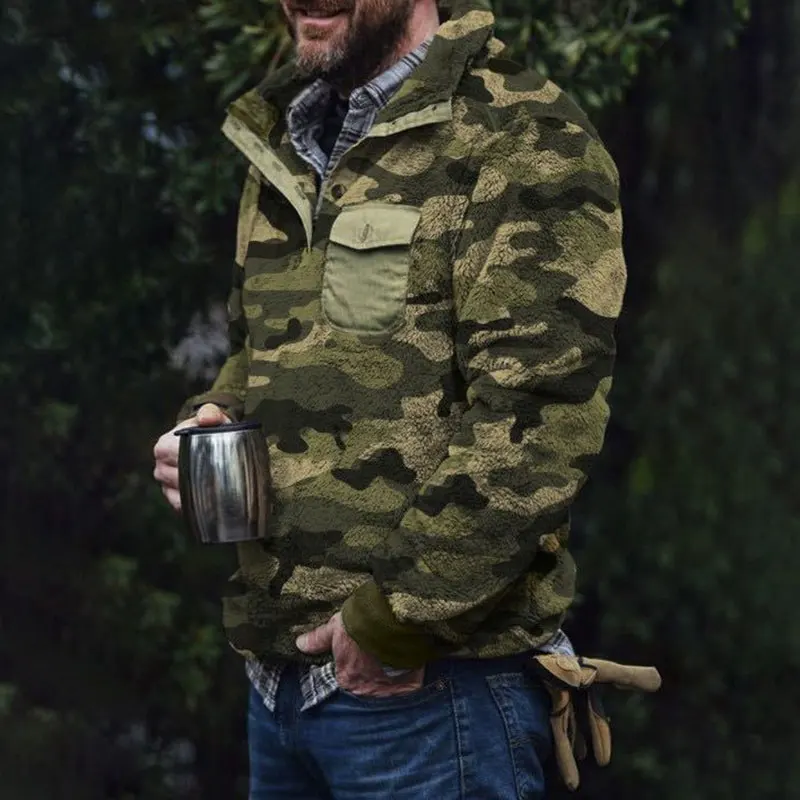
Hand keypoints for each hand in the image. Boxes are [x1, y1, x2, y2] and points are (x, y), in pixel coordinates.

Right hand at [152, 403, 230, 511]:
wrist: (207, 444)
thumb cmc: (209, 428)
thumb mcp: (212, 417)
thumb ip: (211, 413)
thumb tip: (207, 418)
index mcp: (164, 445)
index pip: (177, 456)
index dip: (198, 459)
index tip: (219, 460)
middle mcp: (160, 466)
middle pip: (180, 477)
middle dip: (202, 477)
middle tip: (225, 478)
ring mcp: (165, 484)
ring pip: (182, 493)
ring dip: (200, 492)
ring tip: (221, 489)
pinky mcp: (172, 498)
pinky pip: (183, 506)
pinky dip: (196, 504)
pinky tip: (212, 501)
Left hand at [296, 612, 424, 697]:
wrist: (393, 621)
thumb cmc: (361, 624)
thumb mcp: (335, 628)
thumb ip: (318, 639)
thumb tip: (300, 644)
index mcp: (348, 678)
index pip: (345, 679)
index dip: (350, 669)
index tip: (357, 659)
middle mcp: (367, 690)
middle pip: (367, 687)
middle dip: (369, 678)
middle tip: (375, 663)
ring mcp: (390, 689)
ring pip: (388, 689)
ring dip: (388, 681)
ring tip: (392, 667)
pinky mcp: (410, 685)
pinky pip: (407, 687)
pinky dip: (407, 681)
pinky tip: (408, 669)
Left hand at [530, 654, 661, 790]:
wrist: (546, 660)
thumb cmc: (577, 665)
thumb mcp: (607, 672)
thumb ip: (630, 677)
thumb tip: (659, 679)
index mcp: (585, 687)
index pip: (595, 715)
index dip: (601, 735)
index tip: (603, 759)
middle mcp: (570, 695)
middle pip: (579, 723)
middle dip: (585, 741)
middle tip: (599, 762)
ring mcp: (556, 703)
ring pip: (565, 733)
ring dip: (569, 756)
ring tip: (572, 782)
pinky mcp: (545, 712)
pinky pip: (557, 738)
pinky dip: (563, 756)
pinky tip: (566, 773)